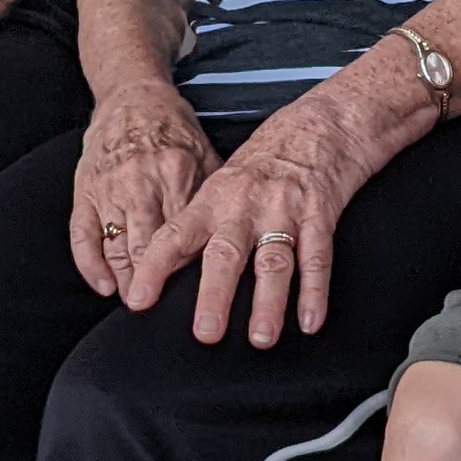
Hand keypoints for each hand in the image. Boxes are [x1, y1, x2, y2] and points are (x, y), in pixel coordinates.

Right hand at [68, 90, 215, 301]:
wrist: (132, 94)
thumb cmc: (174, 130)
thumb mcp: (205, 153)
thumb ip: (214, 195)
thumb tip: (231, 240)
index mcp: (176, 171)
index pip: (182, 232)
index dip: (185, 268)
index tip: (193, 297)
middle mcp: (140, 180)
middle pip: (146, 244)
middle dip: (151, 282)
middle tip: (160, 310)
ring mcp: (108, 186)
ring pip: (115, 244)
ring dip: (124, 280)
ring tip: (136, 302)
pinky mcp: (83, 189)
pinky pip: (82, 235)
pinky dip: (90, 265)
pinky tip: (103, 286)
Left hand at [139, 92, 386, 346]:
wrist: (322, 123)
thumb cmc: (268, 158)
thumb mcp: (224, 183)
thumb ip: (199, 224)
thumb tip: (167, 268)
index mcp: (214, 198)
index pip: (176, 235)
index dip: (155, 268)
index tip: (138, 300)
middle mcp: (245, 205)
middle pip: (226, 253)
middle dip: (214, 295)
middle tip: (205, 332)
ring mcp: (284, 210)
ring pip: (273, 261)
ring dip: (267, 303)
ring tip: (260, 337)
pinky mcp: (320, 214)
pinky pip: (317, 257)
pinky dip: (314, 292)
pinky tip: (310, 321)